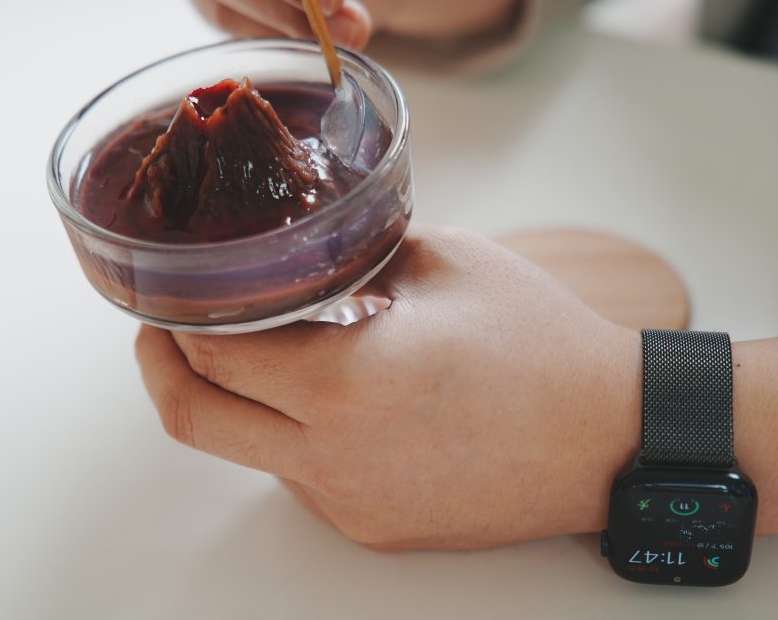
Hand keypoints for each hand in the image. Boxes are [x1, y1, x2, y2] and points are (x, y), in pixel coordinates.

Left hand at [137, 227, 641, 549]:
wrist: (614, 437)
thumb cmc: (542, 345)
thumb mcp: (446, 262)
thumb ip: (359, 253)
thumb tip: (312, 248)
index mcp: (345, 382)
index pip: (214, 353)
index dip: (177, 320)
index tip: (170, 294)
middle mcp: (334, 457)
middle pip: (198, 422)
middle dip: (164, 373)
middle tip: (163, 334)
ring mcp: (353, 503)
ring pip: (250, 453)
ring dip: (237, 402)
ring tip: (266, 353)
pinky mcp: (377, 529)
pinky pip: (303, 479)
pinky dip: (292, 436)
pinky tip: (332, 399)